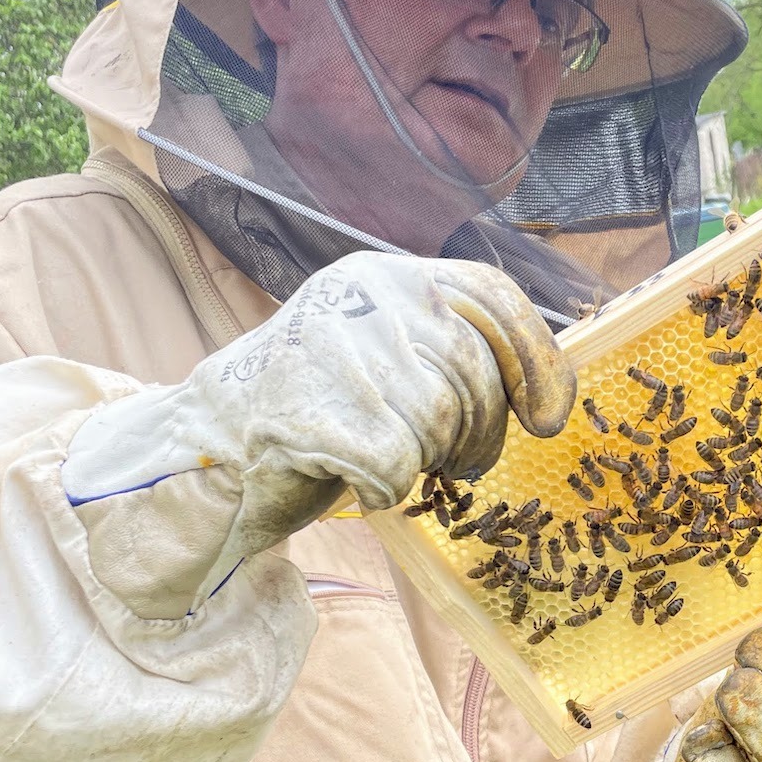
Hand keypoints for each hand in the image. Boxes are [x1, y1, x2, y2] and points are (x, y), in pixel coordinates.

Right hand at [61, 253, 575, 618]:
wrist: (212, 444)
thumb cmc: (319, 405)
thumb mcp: (385, 349)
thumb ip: (450, 346)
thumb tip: (549, 386)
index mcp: (383, 275)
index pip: (491, 296)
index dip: (536, 358)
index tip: (549, 415)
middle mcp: (361, 299)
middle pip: (473, 374)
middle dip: (478, 432)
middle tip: (454, 458)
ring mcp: (331, 351)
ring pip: (440, 421)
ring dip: (429, 458)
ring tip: (395, 457)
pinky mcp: (309, 410)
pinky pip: (396, 464)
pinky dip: (387, 486)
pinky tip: (357, 475)